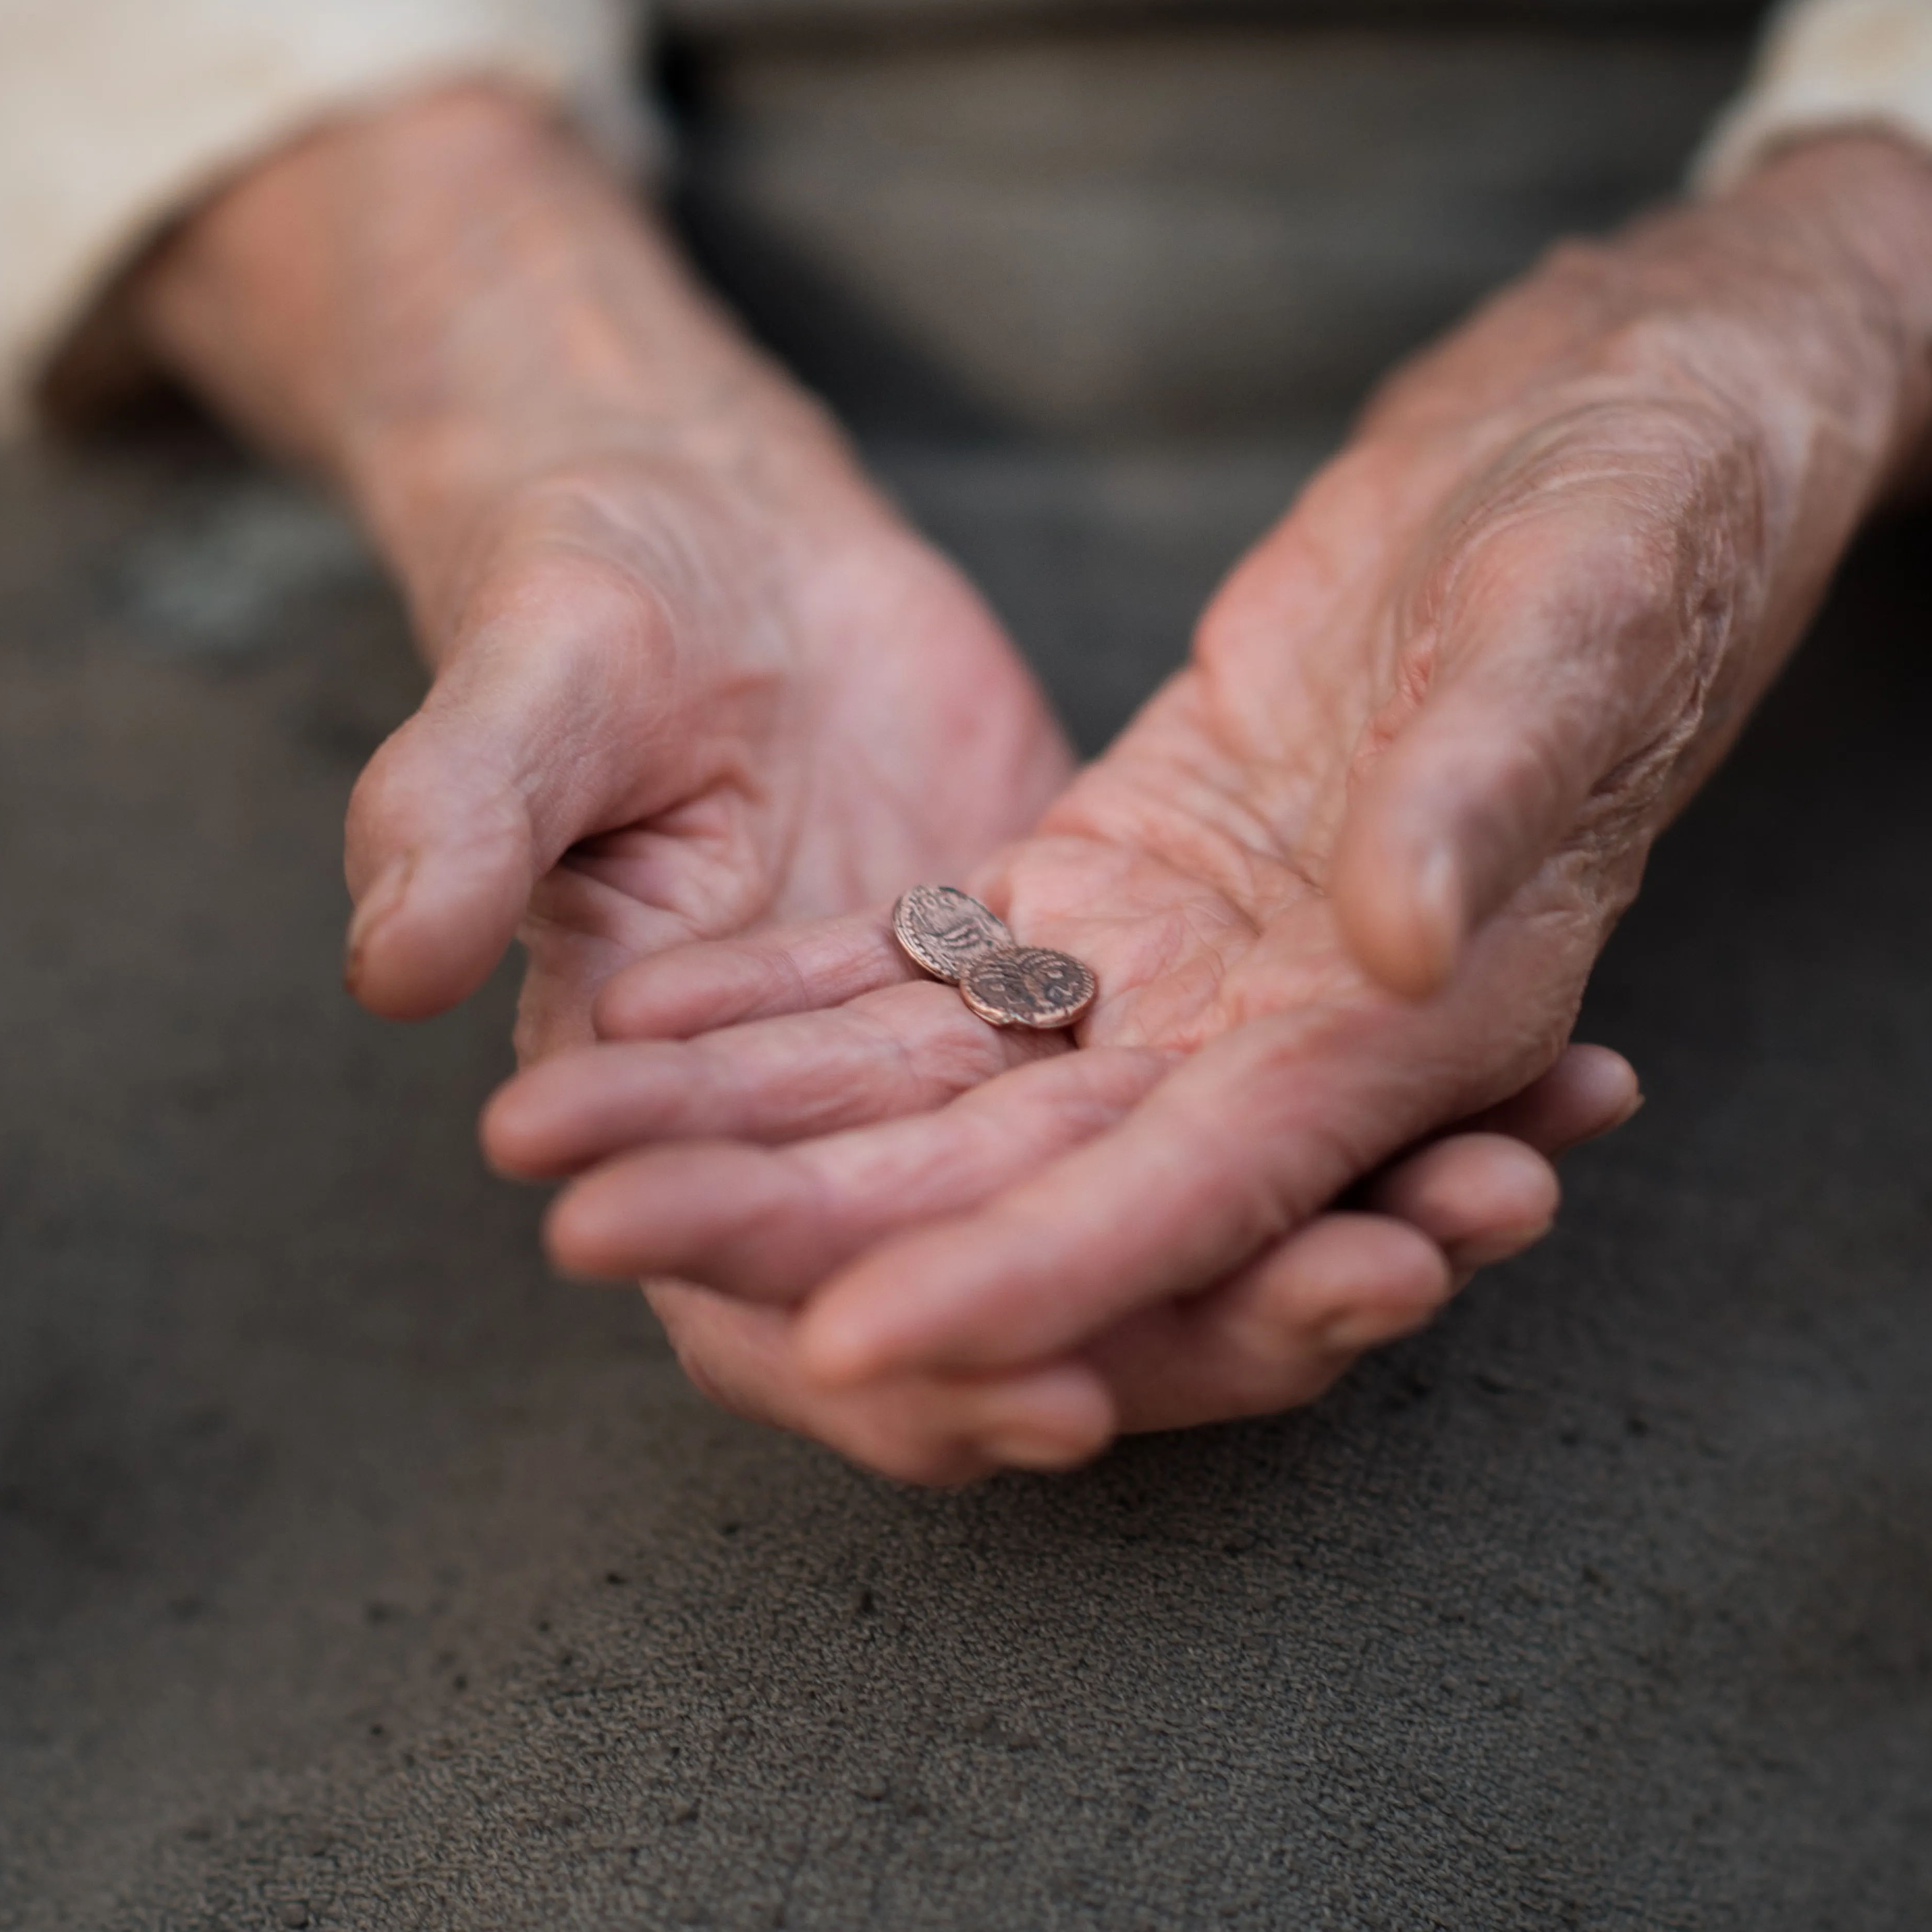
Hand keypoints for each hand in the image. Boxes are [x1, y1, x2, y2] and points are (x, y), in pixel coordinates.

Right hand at [126, 78, 1609, 1484]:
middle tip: (1383, 1277)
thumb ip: (467, 820)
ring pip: (1174, 1222)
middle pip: (1043, 1311)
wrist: (696, 531)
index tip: (1072, 1400)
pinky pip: (1245, 1089)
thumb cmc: (582, 603)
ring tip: (1501, 1188)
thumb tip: (392, 965)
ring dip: (1332, 1235)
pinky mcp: (1100, 996)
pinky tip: (1539, 1090)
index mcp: (687, 1132)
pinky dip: (1379, 1109)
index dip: (928, 1376)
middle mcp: (859, 1151)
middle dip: (1211, 1331)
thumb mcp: (535, 691)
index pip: (798, 1326)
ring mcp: (996, 1082)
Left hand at [487, 130, 1931, 1479]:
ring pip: (940, 1092)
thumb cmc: (1637, 526)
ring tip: (558, 1149)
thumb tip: (1388, 944)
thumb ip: (1480, 797)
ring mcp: (1191, 963)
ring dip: (754, 1130)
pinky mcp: (1122, 872)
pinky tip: (648, 1021)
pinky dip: (794, 1001)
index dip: (1019, 1283)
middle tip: (589, 1235)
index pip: (1188, 1198)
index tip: (840, 1344)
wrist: (1615, 442)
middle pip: (1014, 1179)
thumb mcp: (1573, 624)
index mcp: (1410, 1022)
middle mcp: (1286, 1031)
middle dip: (804, 1225)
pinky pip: (936, 973)